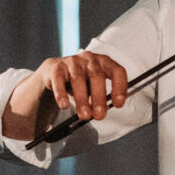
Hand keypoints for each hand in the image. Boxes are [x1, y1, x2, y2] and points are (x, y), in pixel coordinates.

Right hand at [2, 50, 128, 139]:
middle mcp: (89, 59)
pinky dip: (62, 94)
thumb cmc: (81, 82)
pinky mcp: (56, 68)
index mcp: (104, 62)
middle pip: (97, 76)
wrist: (54, 73)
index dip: (119, 87)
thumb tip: (102, 112)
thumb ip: (100, 97)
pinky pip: (59, 80)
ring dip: (82, 99)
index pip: (117, 71)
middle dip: (99, 98)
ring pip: (78, 79)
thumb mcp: (94, 87)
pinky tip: (64, 105)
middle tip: (99, 115)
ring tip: (84, 115)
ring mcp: (72, 61)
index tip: (118, 104)